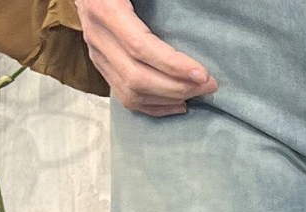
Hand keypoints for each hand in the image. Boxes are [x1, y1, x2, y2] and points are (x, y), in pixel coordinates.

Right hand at [75, 0, 217, 113]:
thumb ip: (157, 1)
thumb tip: (188, 16)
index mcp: (106, 10)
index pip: (140, 48)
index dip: (172, 65)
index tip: (202, 74)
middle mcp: (98, 37)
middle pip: (137, 78)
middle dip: (177, 87)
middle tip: (208, 85)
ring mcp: (97, 55)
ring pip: (131, 93)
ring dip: (169, 99)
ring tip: (197, 94)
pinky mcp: (101, 66)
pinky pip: (126, 97)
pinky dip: (155, 106)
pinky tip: (179, 103)